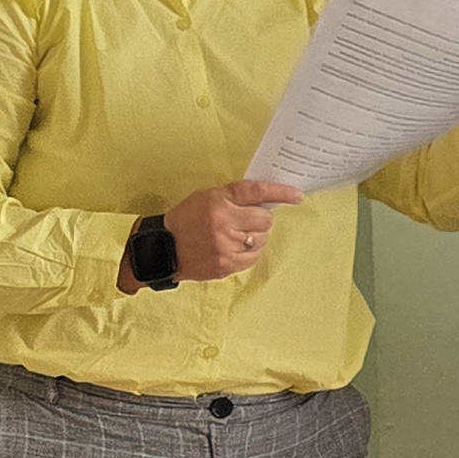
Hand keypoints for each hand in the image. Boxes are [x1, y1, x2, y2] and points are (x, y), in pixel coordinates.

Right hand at [119, 180, 303, 290]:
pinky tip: (235, 248)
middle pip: (265, 220)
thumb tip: (266, 201)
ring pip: (261, 240)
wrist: (161, 248)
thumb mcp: (206, 198)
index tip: (297, 196)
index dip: (281, 193)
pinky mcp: (226, 265)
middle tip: (248, 220)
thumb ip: (234, 198)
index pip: (257, 192)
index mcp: (219, 201)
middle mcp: (224, 223)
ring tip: (237, 235)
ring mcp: (226, 246)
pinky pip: (253, 257)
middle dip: (261, 219)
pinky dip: (249, 252)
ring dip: (256, 237)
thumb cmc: (186, 219)